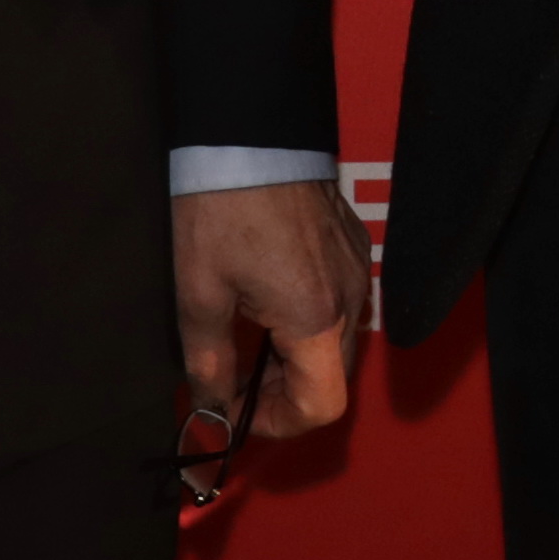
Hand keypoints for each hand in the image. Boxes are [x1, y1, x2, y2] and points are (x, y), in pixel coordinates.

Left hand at [171, 180, 370, 443]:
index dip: (278, 425)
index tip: (237, 415)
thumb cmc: (220, 212)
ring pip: (338, 343)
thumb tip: (211, 413)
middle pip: (332, 378)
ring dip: (295, 359)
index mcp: (315, 319)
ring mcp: (359, 271)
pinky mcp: (355, 247)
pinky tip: (268, 300)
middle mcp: (350, 300)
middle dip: (282, 394)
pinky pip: (341, 306)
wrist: (251, 134)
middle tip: (231, 380)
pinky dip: (308, 323)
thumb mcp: (200, 294)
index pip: (322, 406)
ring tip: (247, 339)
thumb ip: (209, 363)